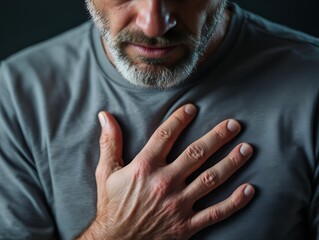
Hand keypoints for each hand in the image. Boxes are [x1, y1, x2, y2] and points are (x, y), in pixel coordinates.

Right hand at [80, 104, 253, 239]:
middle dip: (218, 137)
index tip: (193, 108)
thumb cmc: (112, 204)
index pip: (166, 135)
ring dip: (231, 163)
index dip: (180, 118)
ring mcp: (178, 205)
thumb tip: (105, 115)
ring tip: (247, 149)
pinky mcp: (187, 225)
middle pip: (197, 153)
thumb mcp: (106, 171)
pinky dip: (234, 202)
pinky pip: (216, 212)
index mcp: (145, 167)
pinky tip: (249, 189)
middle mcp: (165, 183)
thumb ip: (109, 142)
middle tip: (234, 125)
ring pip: (211, 179)